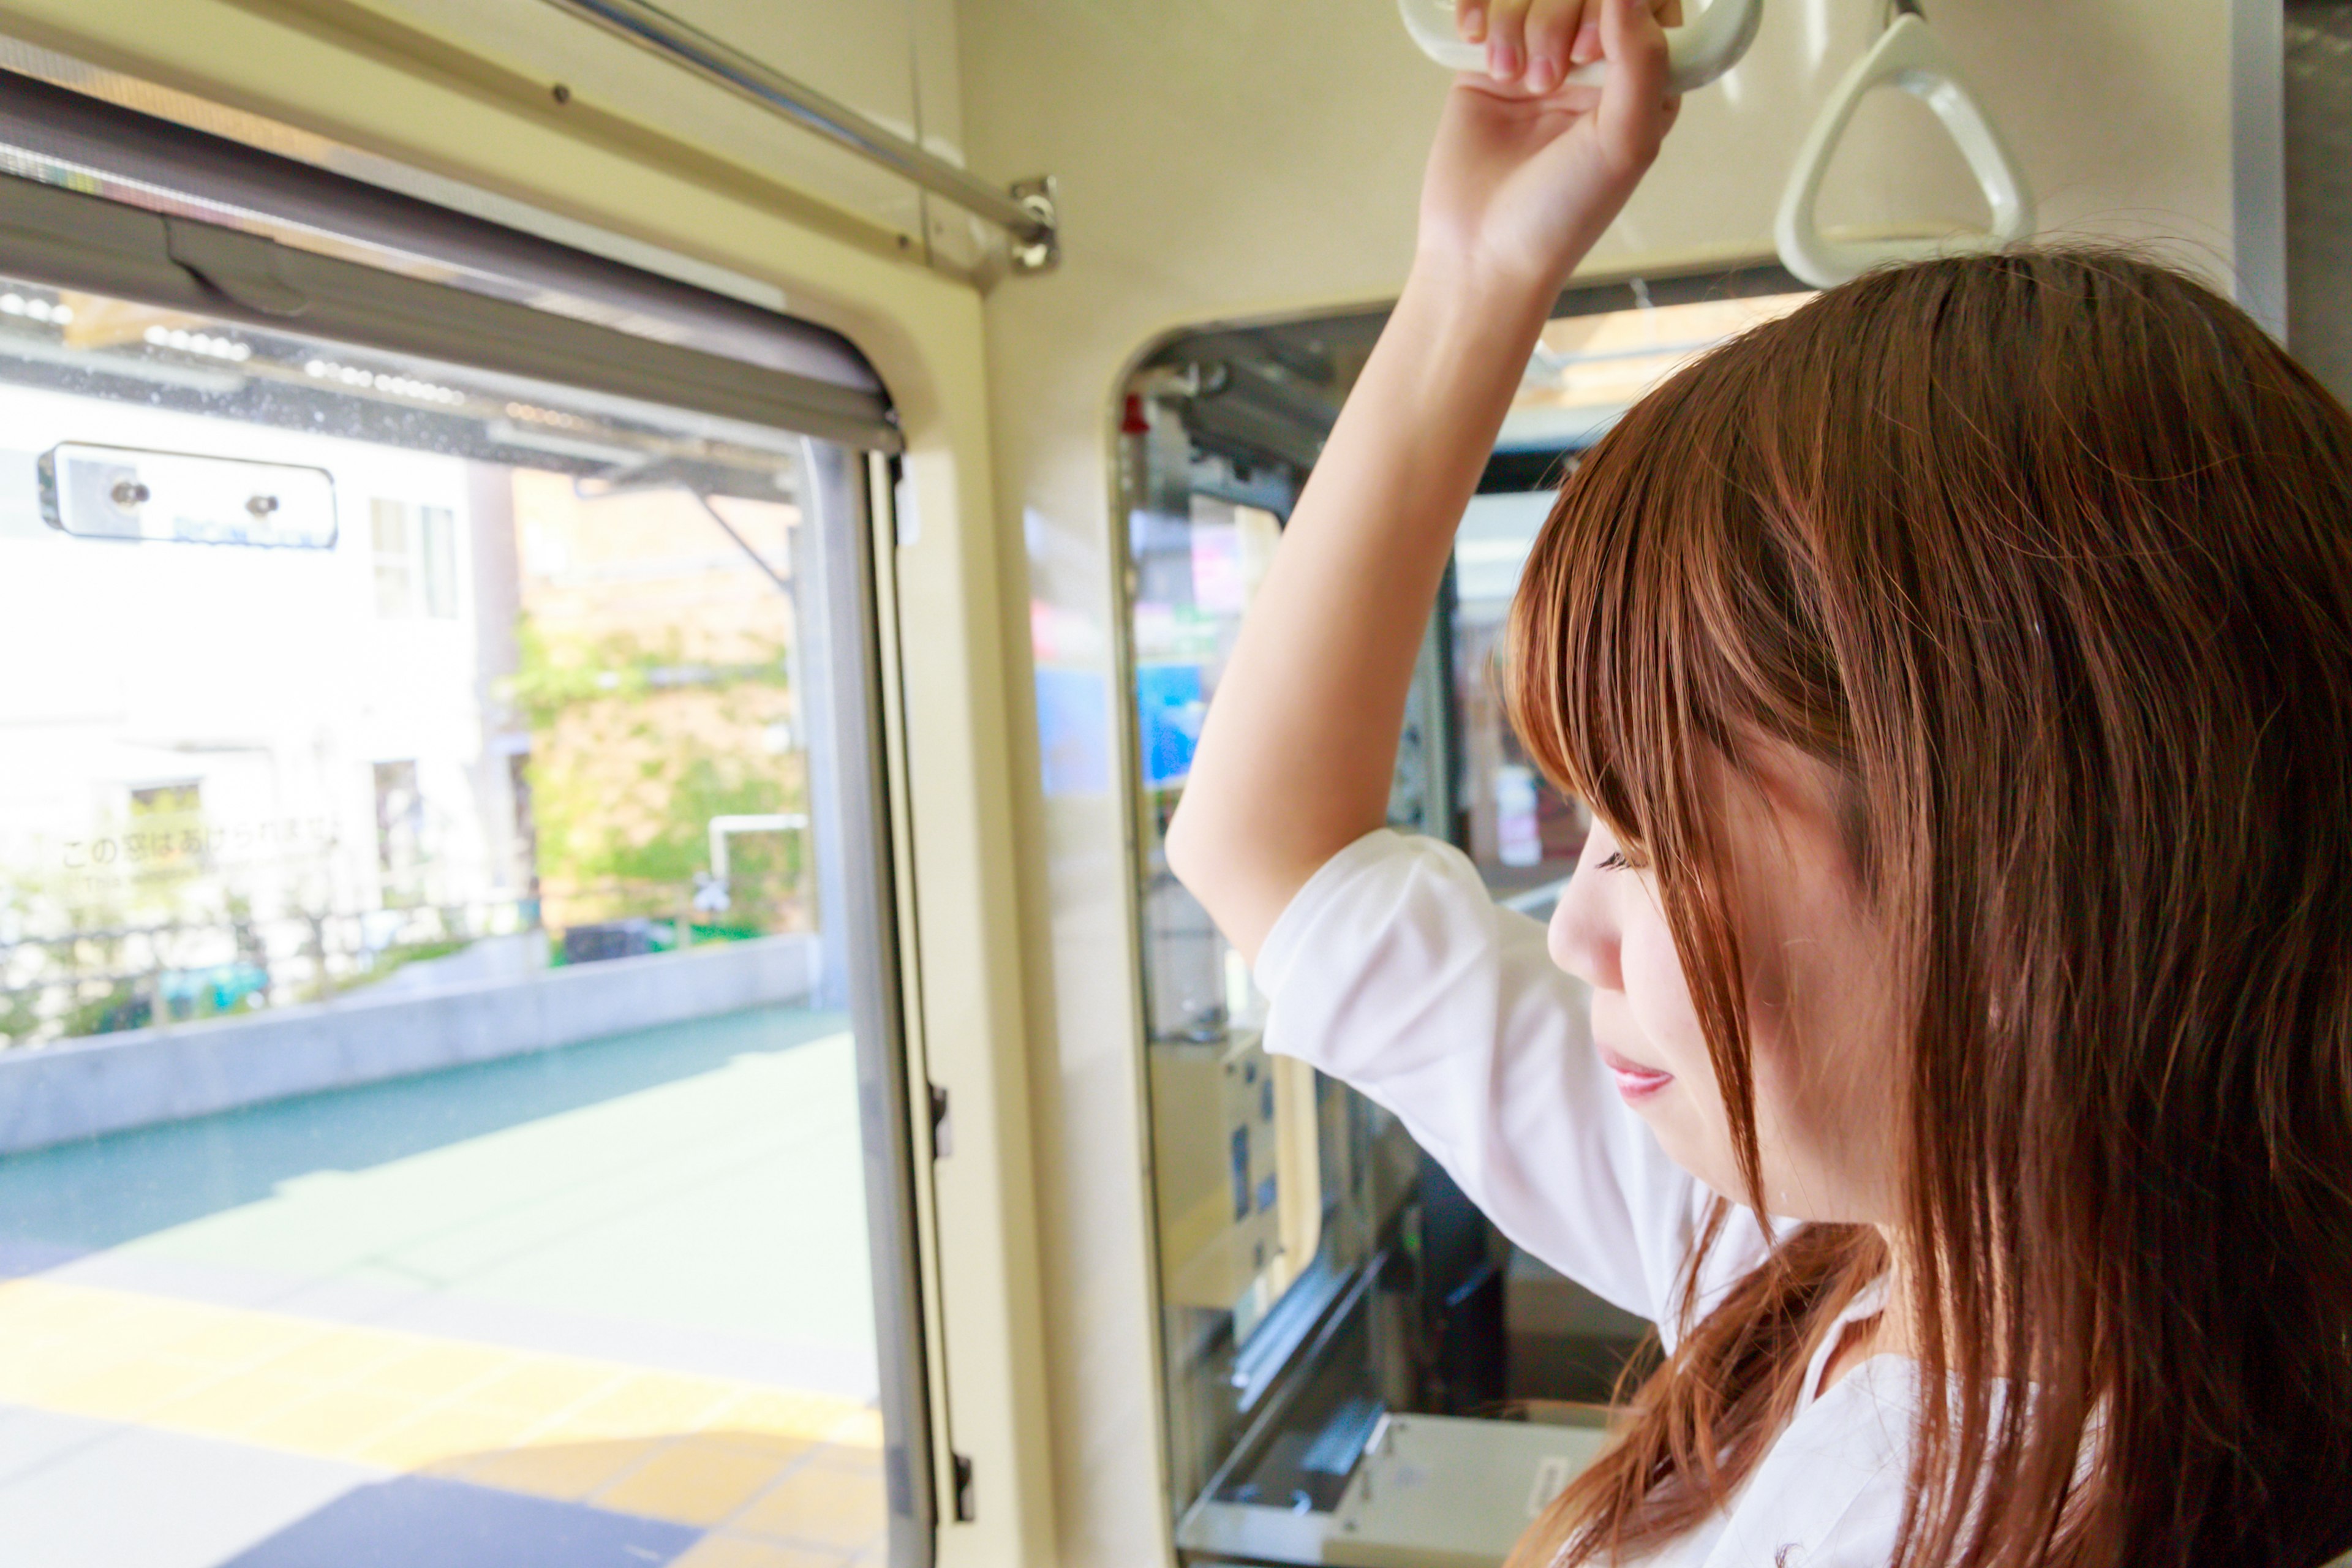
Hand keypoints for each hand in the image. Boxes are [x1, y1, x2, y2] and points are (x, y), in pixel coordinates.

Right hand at [1416, 0, 1681, 290]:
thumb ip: (1642, 61)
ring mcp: (1538, 58)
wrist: (1482, 253)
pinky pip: (1489, 4)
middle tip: (1547, 79)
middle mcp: (1593, 63)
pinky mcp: (1488, 64)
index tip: (1590, 50)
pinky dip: (1480, 10)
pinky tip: (1475, 39)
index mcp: (1643, 80)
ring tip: (1513, 80)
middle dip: (1560, 20)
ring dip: (1517, 25)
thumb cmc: (1563, 214)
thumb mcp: (1625, 142)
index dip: (1619, 5)